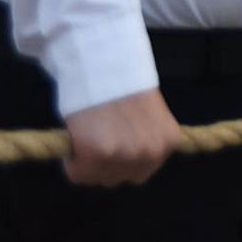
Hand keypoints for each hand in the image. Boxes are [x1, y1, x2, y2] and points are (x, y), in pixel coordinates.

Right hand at [63, 89, 182, 186]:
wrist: (105, 63)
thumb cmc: (124, 85)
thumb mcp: (150, 117)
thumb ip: (145, 140)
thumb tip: (132, 160)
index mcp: (168, 142)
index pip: (141, 172)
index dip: (122, 160)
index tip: (112, 141)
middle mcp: (151, 153)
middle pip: (120, 178)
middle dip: (106, 163)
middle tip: (97, 137)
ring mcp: (125, 155)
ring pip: (99, 178)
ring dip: (88, 163)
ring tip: (89, 134)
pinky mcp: (97, 154)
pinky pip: (78, 174)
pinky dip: (72, 161)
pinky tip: (77, 137)